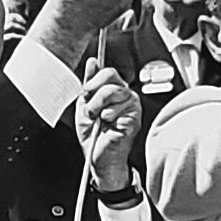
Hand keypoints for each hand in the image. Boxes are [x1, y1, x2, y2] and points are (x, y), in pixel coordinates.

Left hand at [78, 59, 139, 194]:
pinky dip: (107, 116)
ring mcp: (132, 105)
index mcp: (114, 91)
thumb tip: (92, 63)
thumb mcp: (85, 106)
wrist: (98, 158)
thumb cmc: (94, 136)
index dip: (92, 81)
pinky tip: (108, 124)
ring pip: (112, 91)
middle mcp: (125, 95)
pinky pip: (118, 106)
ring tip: (99, 120)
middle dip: (93, 94)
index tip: (85, 94)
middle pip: (110, 76)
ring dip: (97, 107)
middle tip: (91, 110)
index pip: (107, 72)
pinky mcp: (135, 115)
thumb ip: (90, 84)